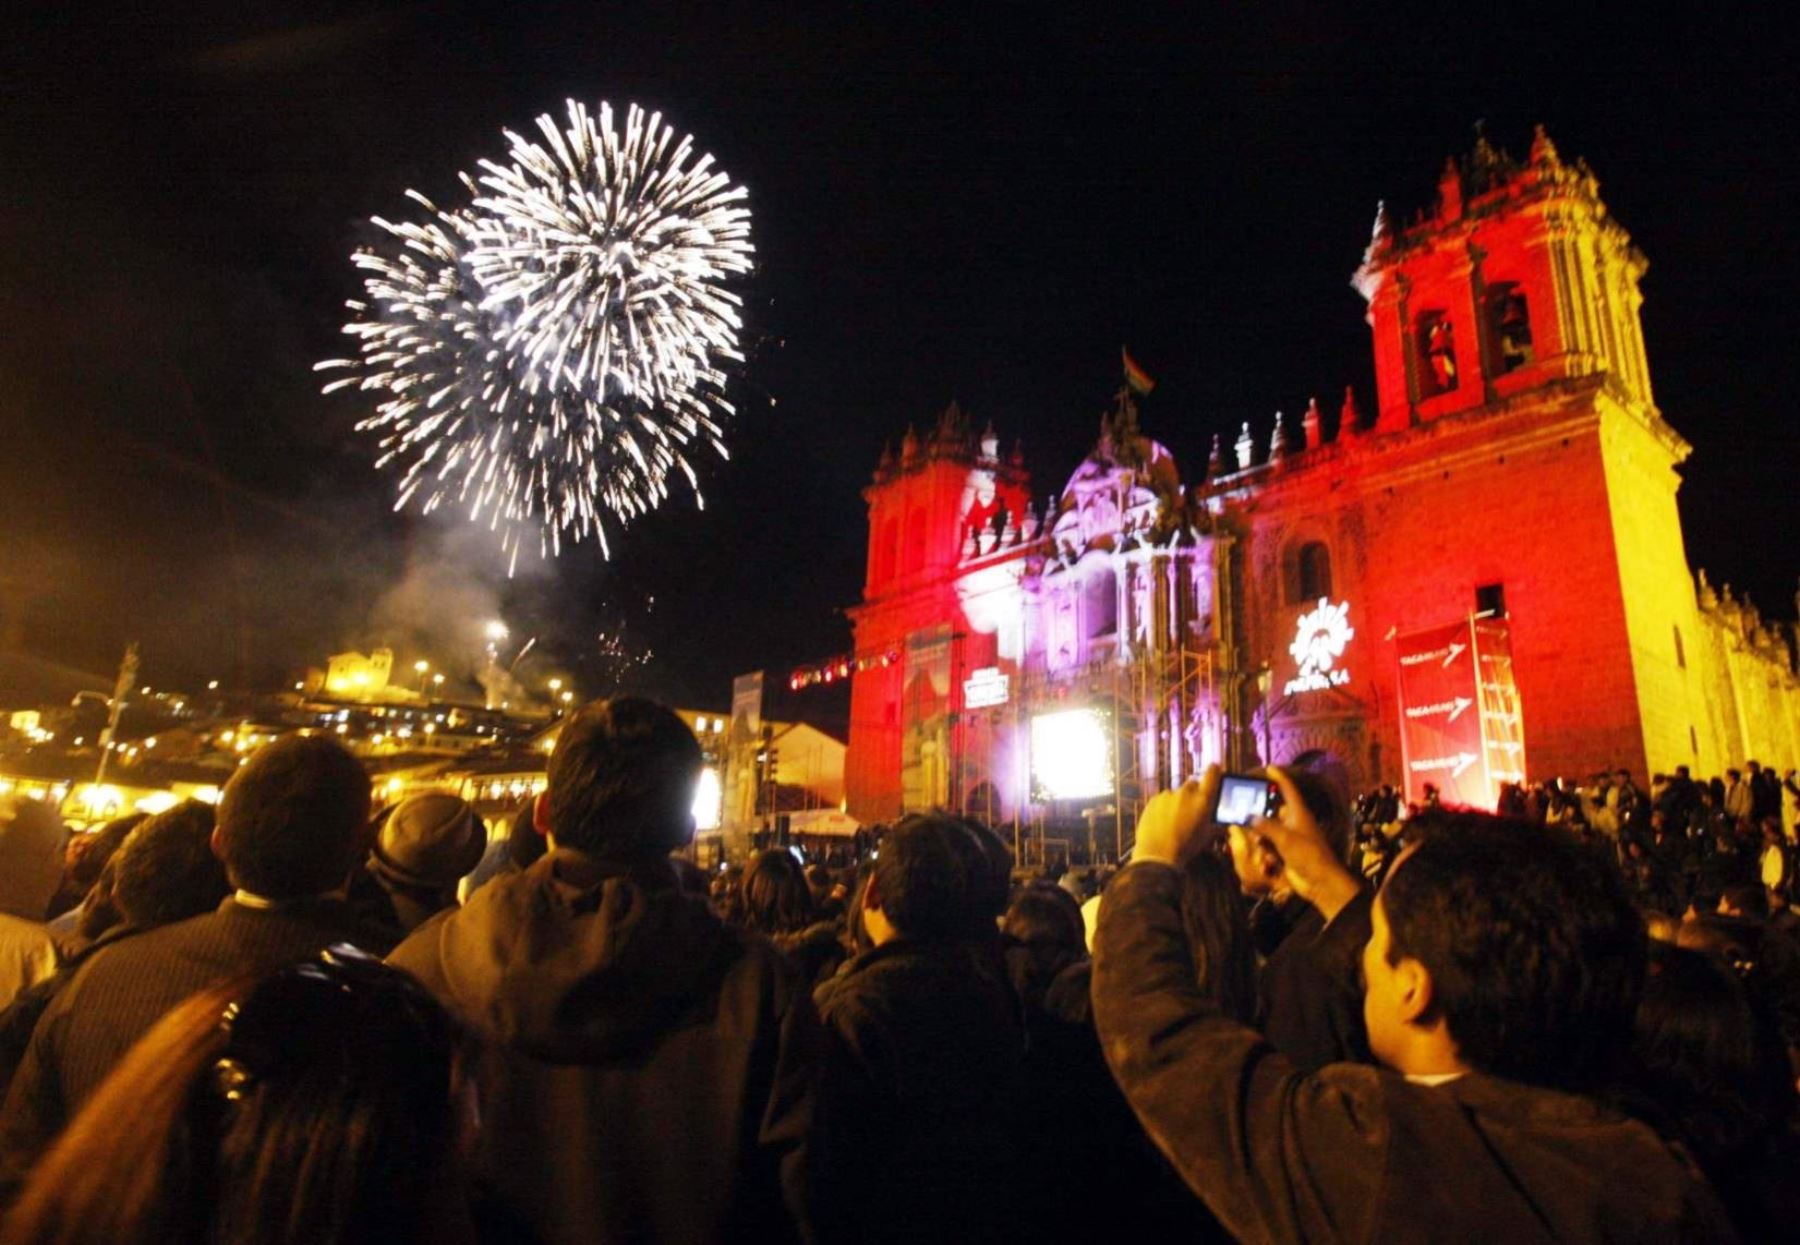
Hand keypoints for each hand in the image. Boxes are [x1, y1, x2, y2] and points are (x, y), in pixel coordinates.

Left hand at [1132, 767, 1220, 866]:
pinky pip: (1162, 799)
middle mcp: (1186, 792)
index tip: (1215, 768)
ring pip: (1176, 793)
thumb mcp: (1207, 836)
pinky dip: (1164, 806)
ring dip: (1178, 801)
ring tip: (1175, 820)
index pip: (1212, 774)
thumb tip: (1226, 824)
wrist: (1158, 854)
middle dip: (1195, 793)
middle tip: (1193, 809)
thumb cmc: (1187, 846)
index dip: (1214, 770)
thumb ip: (1217, 825)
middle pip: (1193, 784)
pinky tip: (1164, 821)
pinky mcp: (1153, 800)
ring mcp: (1168, 795)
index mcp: (1203, 799)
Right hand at [1256, 766, 1361, 920]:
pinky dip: (1265, 852)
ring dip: (1261, 838)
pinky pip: (1269, 846)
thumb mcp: (1285, 837)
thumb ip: (1265, 825)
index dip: (1279, 777)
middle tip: (1245, 816)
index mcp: (1298, 812)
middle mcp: (1293, 822)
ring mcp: (1289, 838)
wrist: (1320, 882)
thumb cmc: (1307, 855)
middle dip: (1260, 816)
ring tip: (1260, 846)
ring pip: (1267, 830)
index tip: (1269, 767)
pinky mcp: (1285, 852)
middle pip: (1272, 811)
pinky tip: (1266, 861)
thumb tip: (1250, 817)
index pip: (1288, 789)